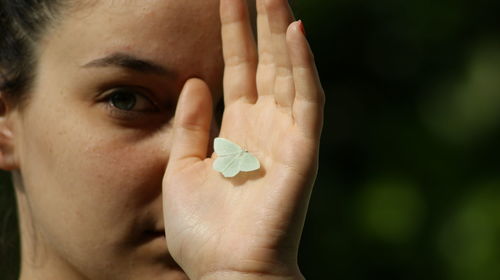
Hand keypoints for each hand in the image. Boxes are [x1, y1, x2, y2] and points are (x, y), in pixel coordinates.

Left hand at [162, 0, 323, 278]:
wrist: (226, 273)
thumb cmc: (203, 230)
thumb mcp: (182, 168)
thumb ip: (191, 125)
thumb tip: (196, 82)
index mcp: (236, 131)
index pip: (238, 70)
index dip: (232, 34)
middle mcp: (264, 127)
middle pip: (264, 63)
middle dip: (259, 23)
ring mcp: (286, 136)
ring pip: (288, 72)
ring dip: (281, 33)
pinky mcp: (302, 150)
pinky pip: (306, 101)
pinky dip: (303, 67)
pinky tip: (294, 33)